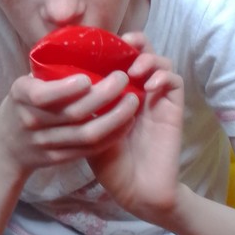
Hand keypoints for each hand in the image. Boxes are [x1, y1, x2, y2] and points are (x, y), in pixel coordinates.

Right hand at [0, 67, 140, 176]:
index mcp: (21, 96)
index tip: (87, 78)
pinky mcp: (59, 158)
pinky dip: (112, 136)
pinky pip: (90, 149)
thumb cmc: (23, 104)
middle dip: (103, 95)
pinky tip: (127, 122)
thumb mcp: (25, 83)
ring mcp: (46, 143)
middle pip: (73, 113)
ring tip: (133, 101)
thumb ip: (48, 70)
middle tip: (122, 78)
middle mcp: (32, 121)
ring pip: (86, 134)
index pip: (42, 95)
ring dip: (115, 118)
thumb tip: (85, 44)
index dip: (66, 89)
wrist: (8, 146)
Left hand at [86, 33, 184, 225]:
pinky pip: (174, 83)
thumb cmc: (109, 164)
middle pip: (142, 53)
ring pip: (161, 62)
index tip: (98, 45)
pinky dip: (163, 76)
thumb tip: (61, 80)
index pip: (119, 58)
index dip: (112, 46)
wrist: (136, 191)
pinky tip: (148, 86)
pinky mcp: (172, 109)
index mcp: (118, 94)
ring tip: (133, 69)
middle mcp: (139, 92)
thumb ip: (82, 106)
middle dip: (134, 42)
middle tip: (124, 43)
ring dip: (148, 58)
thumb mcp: (87, 129)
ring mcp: (157, 99)